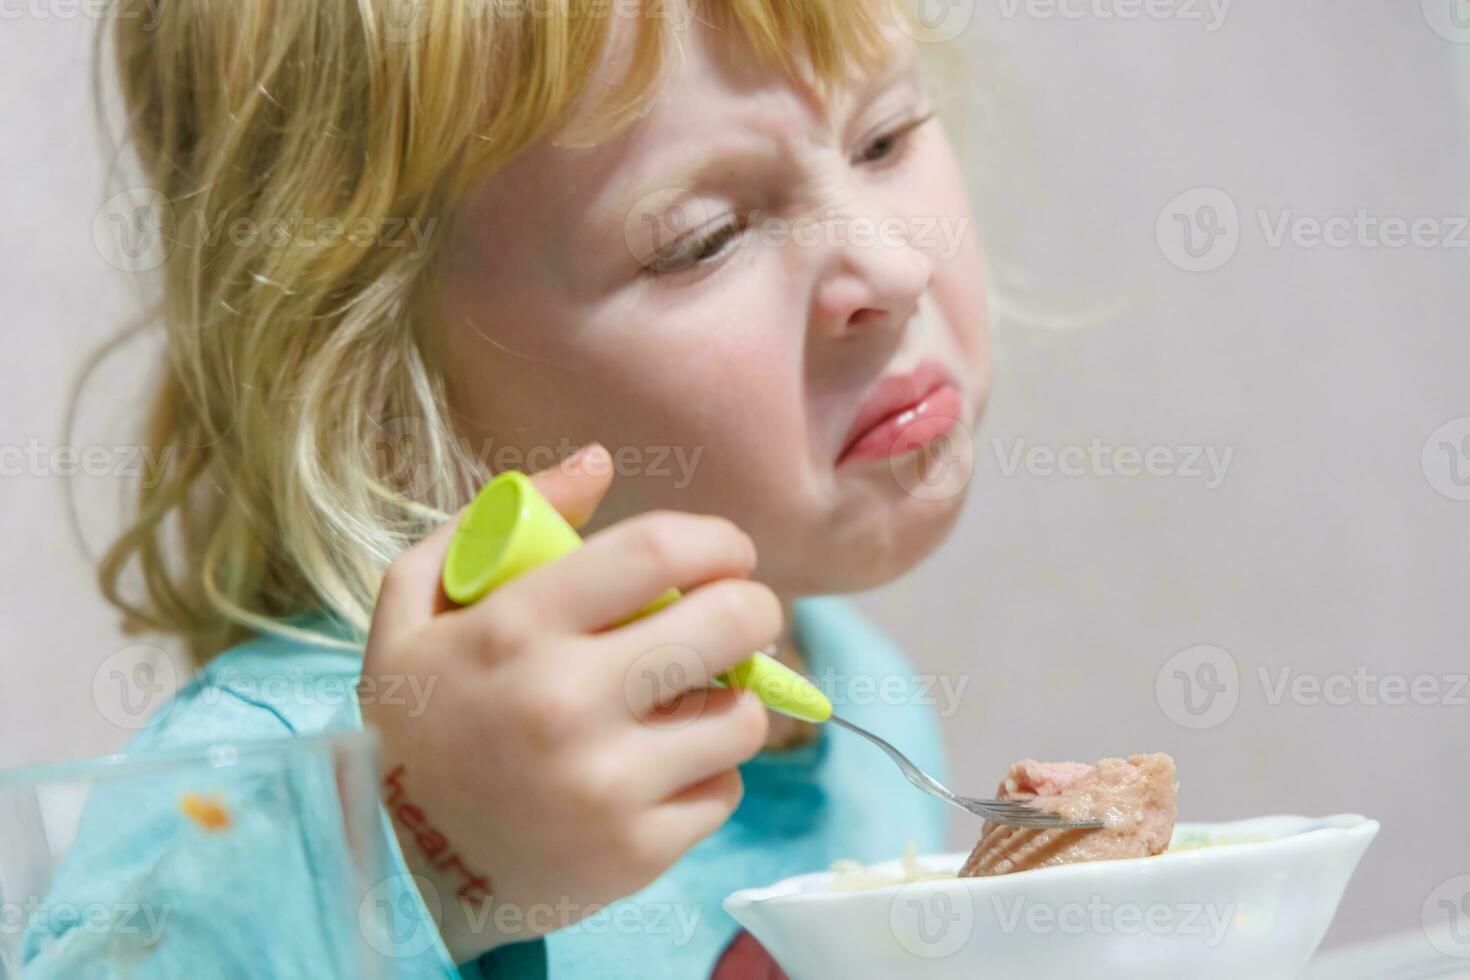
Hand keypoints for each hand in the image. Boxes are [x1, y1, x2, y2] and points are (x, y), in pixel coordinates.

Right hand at [359, 444, 778, 960]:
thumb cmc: (418, 721)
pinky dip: (705, 773)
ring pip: (742, 713)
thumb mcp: (415, 604)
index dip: (715, 540)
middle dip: (752, 607)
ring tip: (690, 698)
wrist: (400, 871)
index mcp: (512, 629)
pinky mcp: (638, 854)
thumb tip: (598, 461)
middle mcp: (563, 704)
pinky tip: (659, 769)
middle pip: (731, 621)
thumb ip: (497, 519)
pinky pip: (725, 788)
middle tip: (737, 614)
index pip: (658, 550)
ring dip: (731, 696)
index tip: (724, 554)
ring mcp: (606, 786)